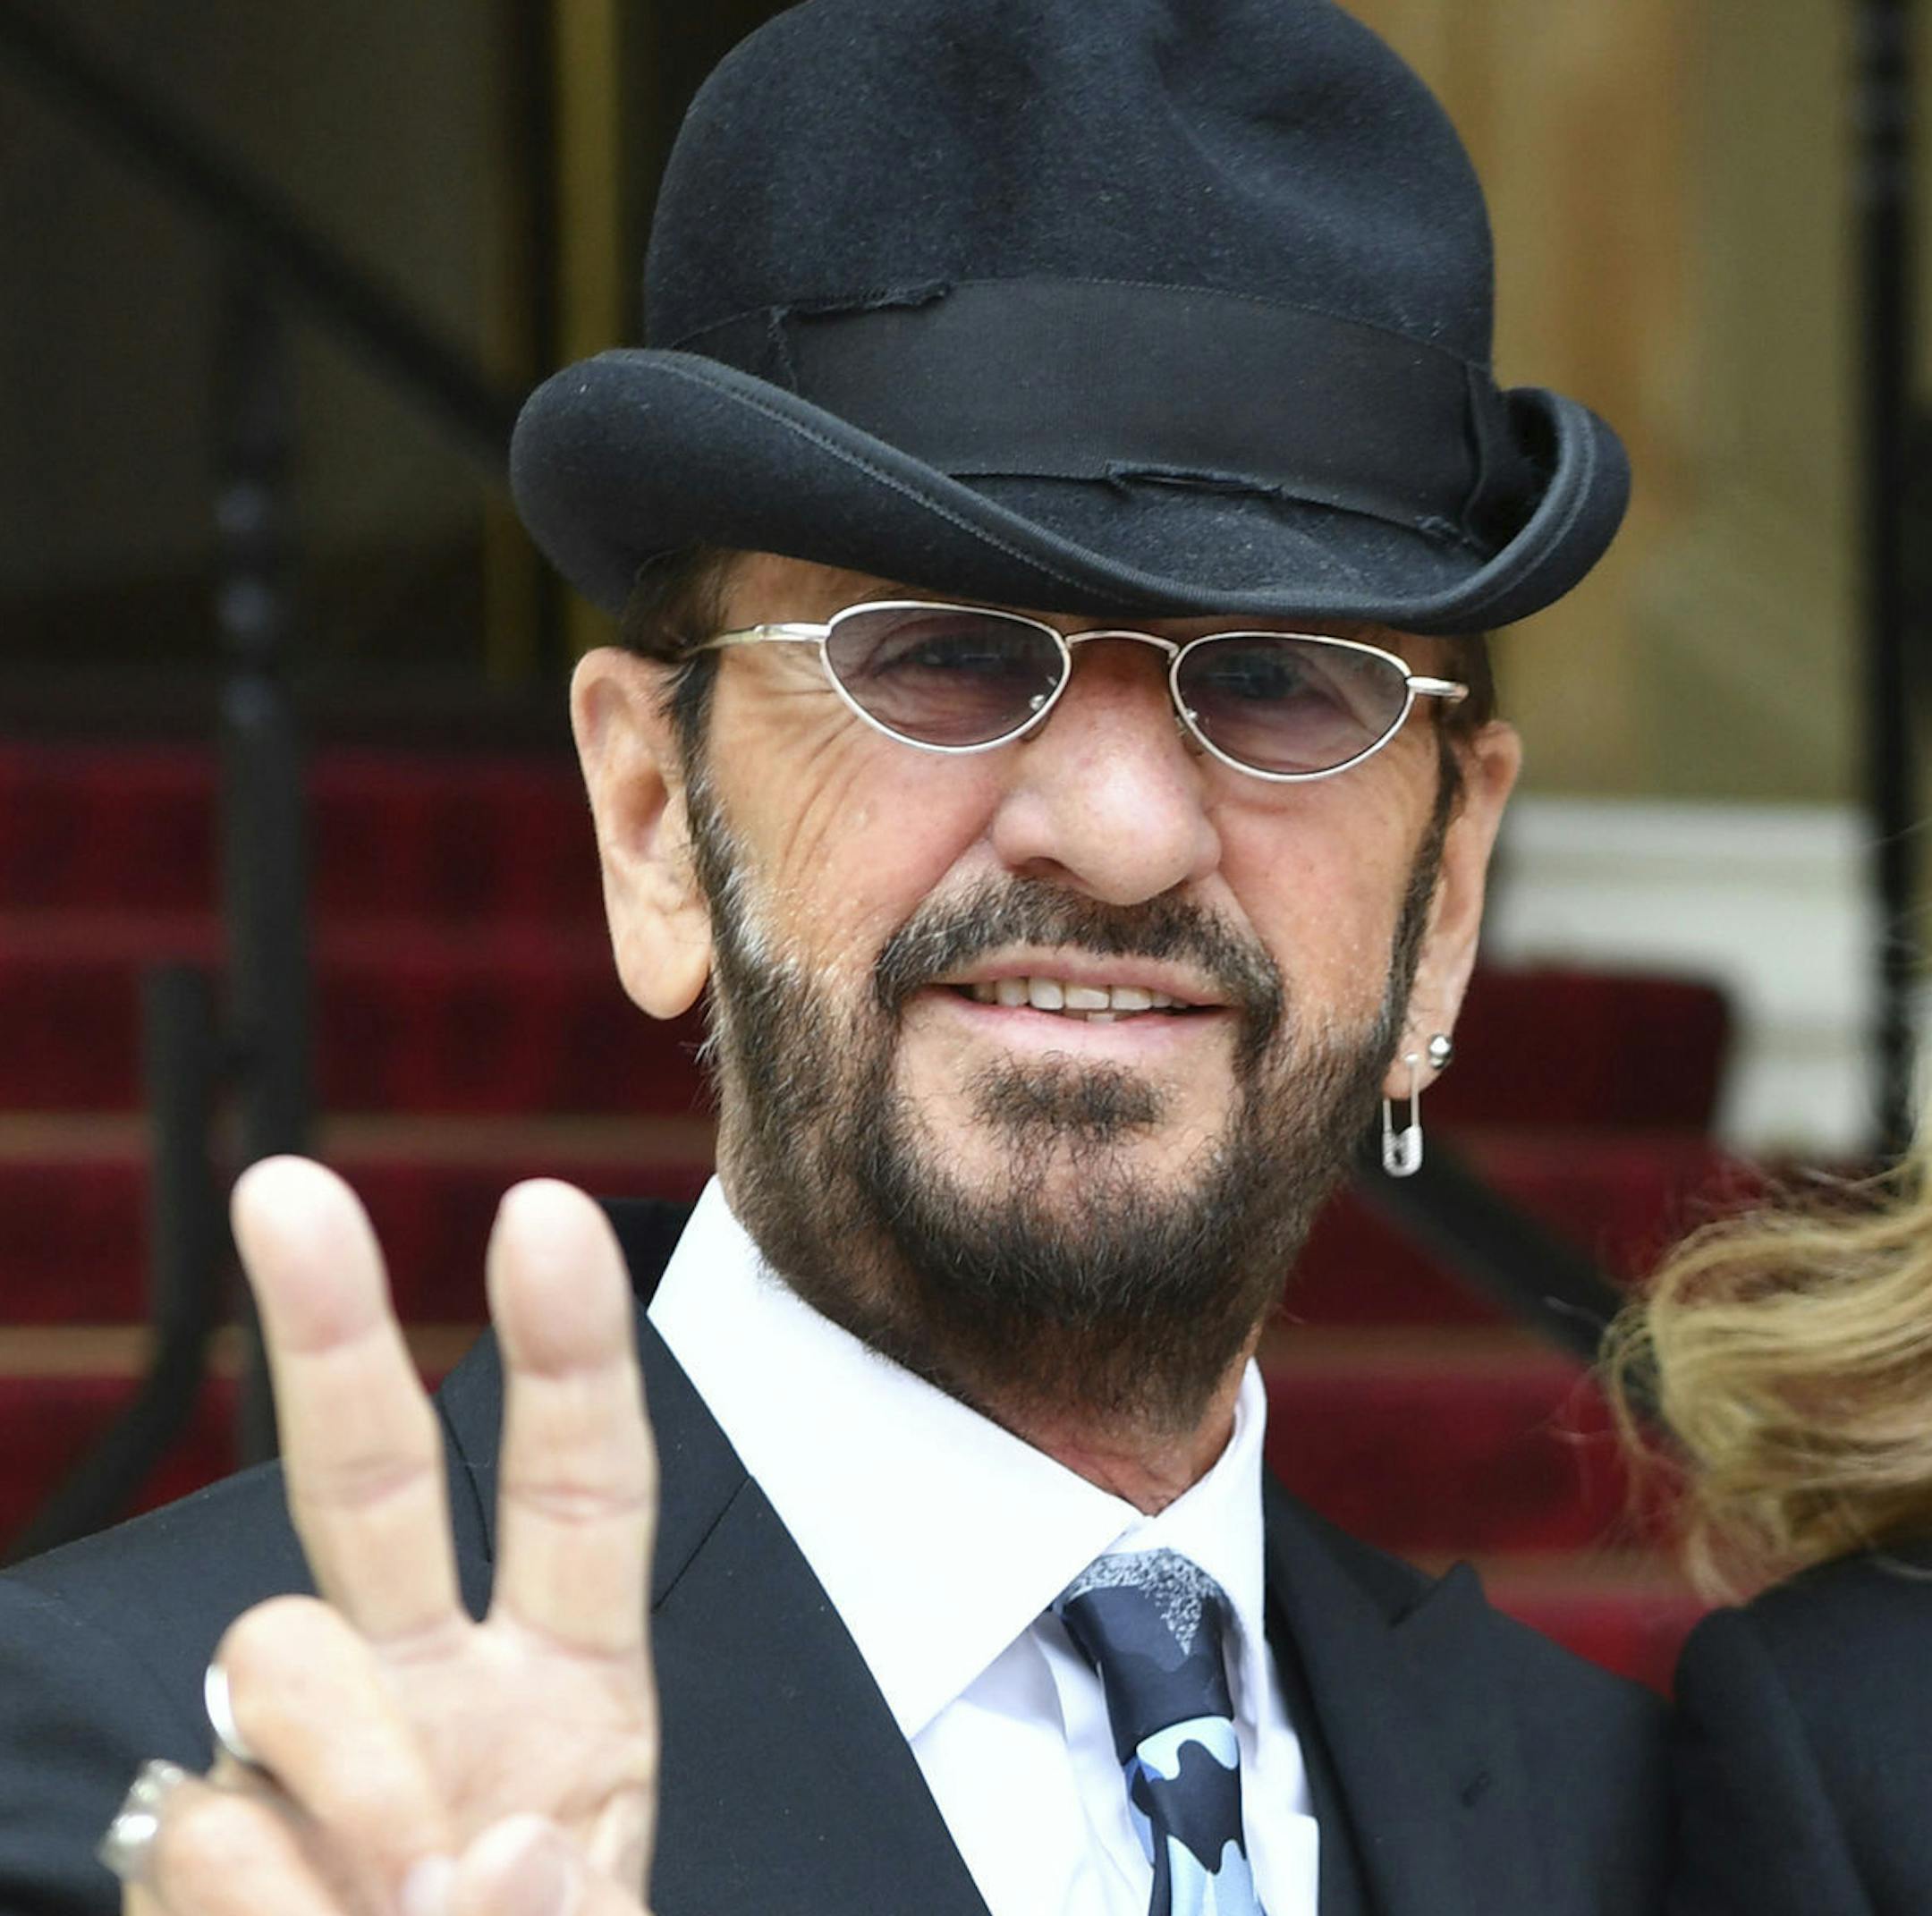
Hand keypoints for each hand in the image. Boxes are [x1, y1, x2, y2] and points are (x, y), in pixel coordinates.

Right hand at [123, 1159, 658, 1915]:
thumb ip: (565, 1907)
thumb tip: (483, 1848)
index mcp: (568, 1685)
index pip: (581, 1489)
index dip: (568, 1353)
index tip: (546, 1210)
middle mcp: (432, 1690)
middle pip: (372, 1482)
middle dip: (331, 1333)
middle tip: (284, 1190)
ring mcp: (304, 1765)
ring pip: (271, 1652)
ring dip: (345, 1761)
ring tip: (405, 1894)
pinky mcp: (197, 1853)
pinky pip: (207, 1829)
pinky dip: (271, 1908)